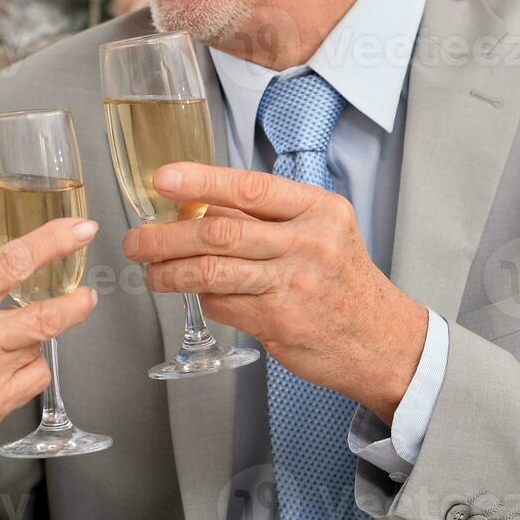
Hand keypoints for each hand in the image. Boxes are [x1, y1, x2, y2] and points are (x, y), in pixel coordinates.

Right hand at [0, 217, 98, 469]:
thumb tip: (6, 262)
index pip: (13, 261)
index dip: (54, 241)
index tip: (81, 229)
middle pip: (48, 314)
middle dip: (78, 301)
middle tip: (88, 293)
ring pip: (39, 345)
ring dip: (31, 338)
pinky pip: (35, 376)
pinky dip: (28, 367)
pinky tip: (2, 370)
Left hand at [122, 163, 425, 423]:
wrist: (383, 341)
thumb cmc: (343, 282)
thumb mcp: (322, 232)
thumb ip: (268, 218)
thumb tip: (198, 206)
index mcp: (318, 209)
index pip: (249, 188)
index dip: (201, 181)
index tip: (163, 179)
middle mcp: (309, 242)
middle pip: (220, 232)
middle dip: (166, 235)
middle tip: (136, 239)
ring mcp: (295, 283)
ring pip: (212, 271)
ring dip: (170, 271)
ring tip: (150, 272)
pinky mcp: (281, 321)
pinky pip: (223, 304)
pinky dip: (202, 299)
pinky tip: (198, 296)